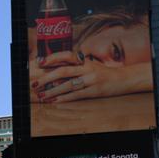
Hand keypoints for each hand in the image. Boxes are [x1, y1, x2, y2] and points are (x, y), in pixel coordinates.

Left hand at [35, 59, 150, 102]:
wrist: (124, 79)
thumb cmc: (103, 73)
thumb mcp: (90, 65)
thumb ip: (76, 66)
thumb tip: (56, 72)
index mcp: (84, 60)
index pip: (66, 56)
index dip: (52, 58)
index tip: (39, 62)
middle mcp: (87, 68)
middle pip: (63, 71)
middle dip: (46, 78)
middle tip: (34, 84)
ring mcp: (91, 79)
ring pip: (68, 85)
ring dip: (53, 91)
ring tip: (42, 95)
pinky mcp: (95, 91)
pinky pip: (77, 95)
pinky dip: (65, 98)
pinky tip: (55, 101)